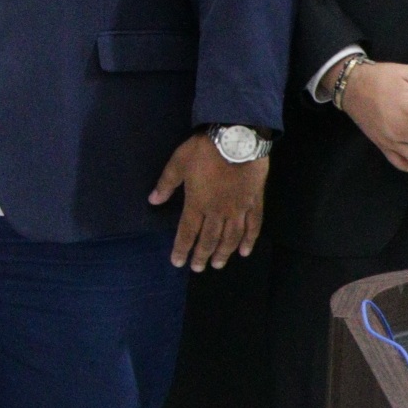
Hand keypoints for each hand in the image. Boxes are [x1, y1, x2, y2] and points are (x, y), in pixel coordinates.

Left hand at [149, 134, 267, 271]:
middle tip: (198, 268)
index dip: (182, 249)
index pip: (187, 233)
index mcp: (197, 203)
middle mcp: (218, 212)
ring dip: (224, 253)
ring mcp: (238, 209)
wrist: (237, 139)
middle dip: (202, 255)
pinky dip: (249, 240)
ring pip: (231, 238)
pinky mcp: (254, 202)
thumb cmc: (204, 150)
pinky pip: (253, 226)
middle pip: (209, 239)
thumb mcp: (178, 163)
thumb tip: (153, 200)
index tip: (178, 262)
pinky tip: (245, 251)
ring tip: (218, 264)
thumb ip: (166, 184)